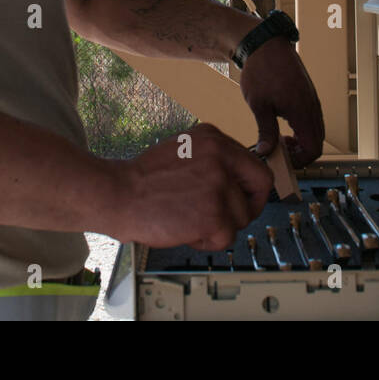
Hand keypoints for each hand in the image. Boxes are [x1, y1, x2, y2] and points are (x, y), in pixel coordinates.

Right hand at [107, 123, 271, 248]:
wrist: (117, 194)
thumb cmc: (143, 180)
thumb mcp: (184, 151)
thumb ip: (214, 160)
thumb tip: (240, 179)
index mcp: (214, 138)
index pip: (256, 165)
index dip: (251, 188)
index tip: (243, 200)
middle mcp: (220, 156)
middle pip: (261, 188)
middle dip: (247, 208)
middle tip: (227, 218)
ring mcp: (218, 184)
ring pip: (242, 217)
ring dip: (219, 227)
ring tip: (189, 220)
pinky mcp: (213, 213)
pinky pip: (226, 237)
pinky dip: (206, 241)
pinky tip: (185, 230)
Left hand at [239, 38, 324, 165]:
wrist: (264, 44)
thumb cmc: (260, 70)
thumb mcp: (259, 105)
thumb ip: (266, 131)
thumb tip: (266, 152)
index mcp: (302, 111)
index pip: (314, 148)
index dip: (299, 161)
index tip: (281, 158)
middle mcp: (312, 106)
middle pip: (317, 142)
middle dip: (300, 154)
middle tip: (279, 152)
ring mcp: (312, 99)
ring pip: (316, 131)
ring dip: (302, 142)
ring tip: (280, 140)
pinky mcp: (308, 94)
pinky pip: (312, 119)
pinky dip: (302, 130)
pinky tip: (284, 126)